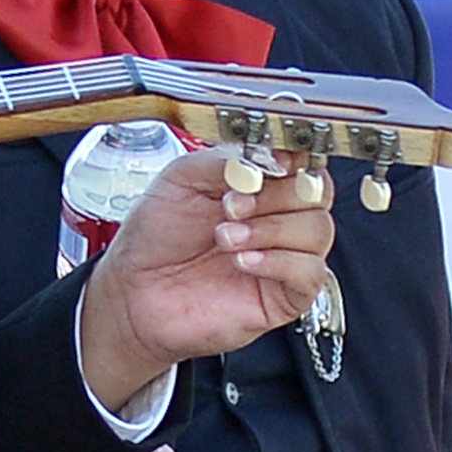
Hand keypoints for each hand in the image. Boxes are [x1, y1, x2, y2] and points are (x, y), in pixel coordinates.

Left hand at [73, 147, 336, 410]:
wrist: (133, 289)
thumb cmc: (156, 237)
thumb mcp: (181, 179)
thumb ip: (223, 159)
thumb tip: (264, 156)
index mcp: (262, 184)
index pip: (305, 161)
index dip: (293, 159)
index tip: (267, 163)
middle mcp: (279, 217)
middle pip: (317, 193)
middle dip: (275, 195)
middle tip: (230, 207)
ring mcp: (285, 255)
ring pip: (318, 230)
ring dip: (270, 230)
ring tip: (225, 238)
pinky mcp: (284, 294)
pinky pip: (311, 272)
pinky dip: (280, 262)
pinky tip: (243, 262)